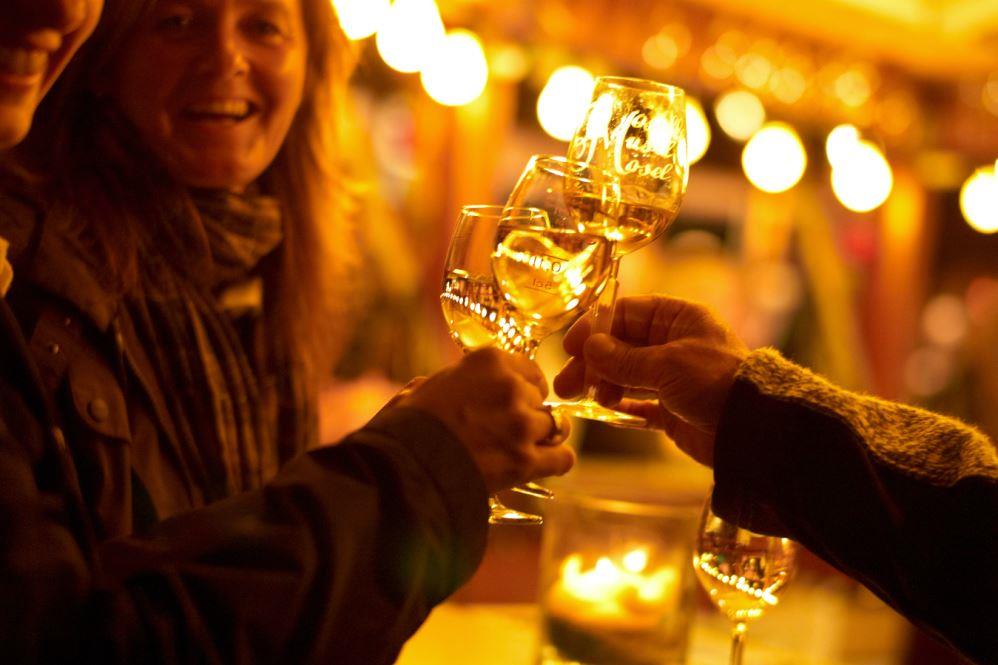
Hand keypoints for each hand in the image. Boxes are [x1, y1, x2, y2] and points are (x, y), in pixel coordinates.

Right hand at [400, 348, 574, 492]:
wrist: (403, 467)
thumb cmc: (406, 426)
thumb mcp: (427, 386)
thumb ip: (456, 379)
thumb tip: (458, 383)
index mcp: (489, 361)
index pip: (530, 369)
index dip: (522, 387)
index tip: (511, 400)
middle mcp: (512, 387)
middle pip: (540, 398)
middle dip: (527, 413)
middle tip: (505, 430)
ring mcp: (522, 424)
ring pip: (555, 426)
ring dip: (541, 437)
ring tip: (520, 448)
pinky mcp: (526, 460)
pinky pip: (563, 457)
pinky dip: (555, 461)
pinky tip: (541, 464)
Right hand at [553, 296, 747, 466]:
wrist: (752, 429)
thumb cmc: (716, 382)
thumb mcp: (667, 365)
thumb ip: (624, 359)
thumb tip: (589, 349)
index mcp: (679, 319)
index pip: (627, 314)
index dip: (596, 328)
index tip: (571, 347)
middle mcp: (674, 343)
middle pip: (621, 346)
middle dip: (592, 363)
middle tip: (566, 383)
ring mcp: (673, 377)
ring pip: (626, 375)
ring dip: (603, 385)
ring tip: (586, 399)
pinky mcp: (673, 408)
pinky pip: (639, 404)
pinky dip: (621, 407)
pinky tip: (603, 411)